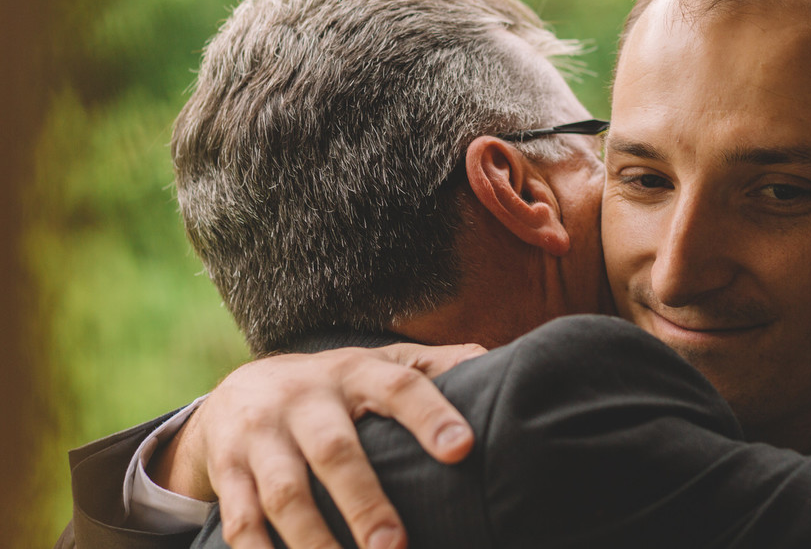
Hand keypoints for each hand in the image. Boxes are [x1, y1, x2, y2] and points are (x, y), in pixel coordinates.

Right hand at [149, 341, 484, 548]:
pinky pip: (240, 521)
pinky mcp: (227, 471)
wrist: (236, 391)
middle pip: (335, 451)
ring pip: (285, 494)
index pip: (397, 386)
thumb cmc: (334, 387)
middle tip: (397, 546)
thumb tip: (499, 365)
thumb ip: (435, 366)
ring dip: (314, 541)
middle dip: (365, 502)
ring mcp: (261, 436)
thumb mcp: (379, 364)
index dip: (429, 414)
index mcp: (354, 373)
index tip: (462, 447)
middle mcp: (304, 400)